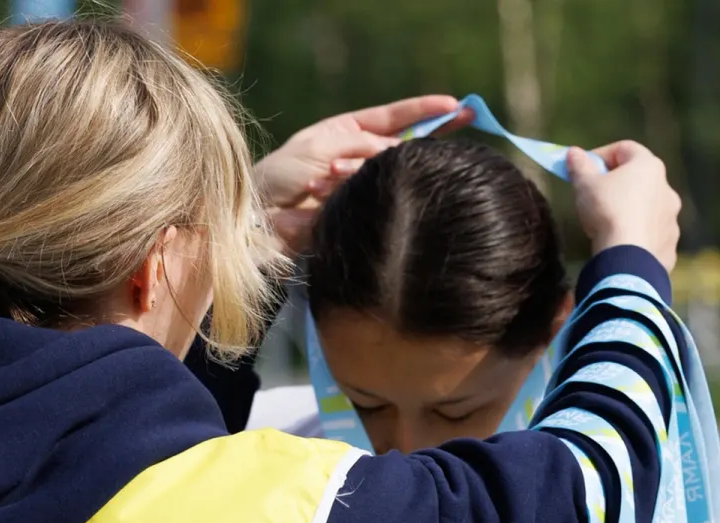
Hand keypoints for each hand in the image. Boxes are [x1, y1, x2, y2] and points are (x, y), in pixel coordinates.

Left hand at [255, 96, 467, 253]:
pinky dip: (349, 193)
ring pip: (387, 174)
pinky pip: (374, 200)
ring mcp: (360, 186)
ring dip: (355, 174)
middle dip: (425, 137)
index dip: (425, 112)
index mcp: (347, 133)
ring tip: (320, 179)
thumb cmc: (279, 176)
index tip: (454, 105)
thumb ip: (360, 145)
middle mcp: (359, 158)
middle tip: (463, 123)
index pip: (394, 119)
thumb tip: (394, 149)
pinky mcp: (358, 213)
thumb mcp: (318, 148)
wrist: (256, 220)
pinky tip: (322, 194)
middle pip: (404, 146)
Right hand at [566, 141, 681, 267]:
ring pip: (648, 207)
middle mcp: (666, 188)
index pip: (625, 148)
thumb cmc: (607, 211)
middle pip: (639, 178)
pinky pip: (652, 233)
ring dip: (630, 210)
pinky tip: (622, 244)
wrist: (628, 257)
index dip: (601, 154)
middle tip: (595, 196)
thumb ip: (579, 166)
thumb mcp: (585, 185)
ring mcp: (671, 217)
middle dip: (617, 184)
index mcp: (649, 166)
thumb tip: (573, 153)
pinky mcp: (670, 242)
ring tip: (608, 224)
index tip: (584, 167)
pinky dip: (638, 234)